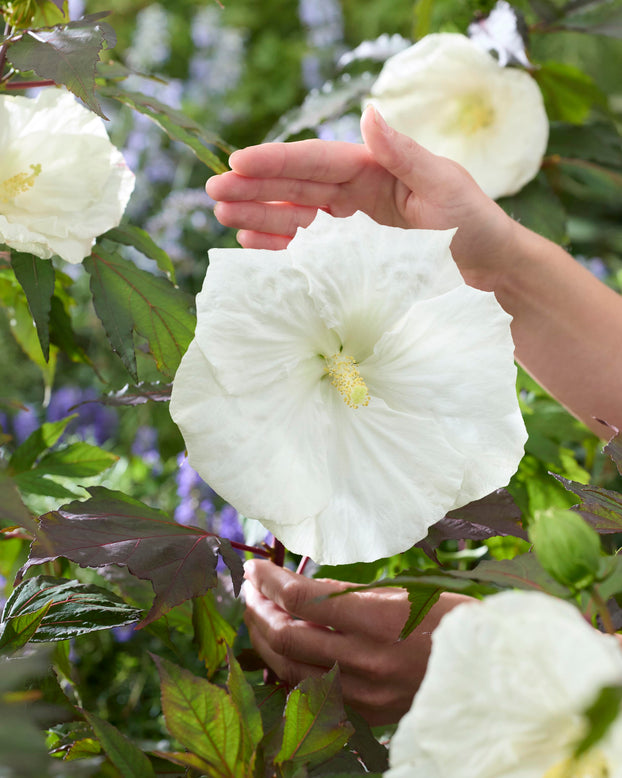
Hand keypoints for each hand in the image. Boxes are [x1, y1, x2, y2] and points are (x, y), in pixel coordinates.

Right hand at [206, 106, 515, 291]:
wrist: (489, 272)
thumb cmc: (473, 226)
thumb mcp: (444, 186)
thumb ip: (404, 154)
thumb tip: (367, 114)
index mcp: (376, 167)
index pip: (318, 161)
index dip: (277, 162)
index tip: (238, 162)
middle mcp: (357, 190)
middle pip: (296, 185)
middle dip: (254, 187)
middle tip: (213, 191)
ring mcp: (351, 222)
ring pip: (295, 213)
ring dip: (259, 214)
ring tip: (223, 216)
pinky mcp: (350, 253)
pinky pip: (307, 244)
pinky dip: (279, 243)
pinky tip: (254, 243)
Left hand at [243, 559, 470, 725]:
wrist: (489, 669)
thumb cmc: (448, 616)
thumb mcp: (399, 591)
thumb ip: (345, 595)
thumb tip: (296, 589)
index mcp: (377, 619)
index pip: (300, 599)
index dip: (269, 581)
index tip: (256, 567)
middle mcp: (365, 660)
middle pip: (285, 636)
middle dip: (257, 609)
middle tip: (249, 589)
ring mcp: (364, 693)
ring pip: (290, 669)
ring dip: (265, 639)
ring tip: (257, 614)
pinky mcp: (366, 713)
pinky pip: (311, 691)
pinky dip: (288, 667)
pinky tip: (282, 648)